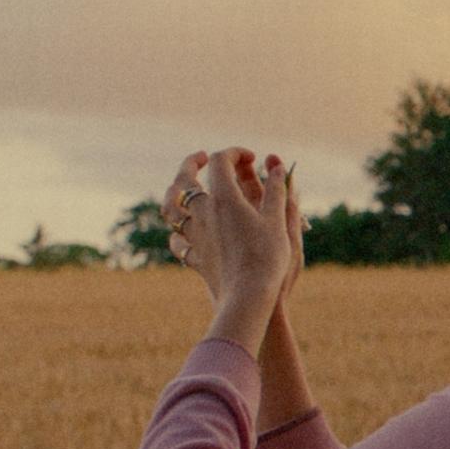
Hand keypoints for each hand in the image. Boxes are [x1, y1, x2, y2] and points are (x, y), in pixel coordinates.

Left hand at [163, 148, 293, 308]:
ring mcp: (194, 235)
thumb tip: (276, 165)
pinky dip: (178, 232)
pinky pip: (177, 241)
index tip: (250, 157)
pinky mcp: (194, 257)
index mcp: (224, 198)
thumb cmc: (268, 257)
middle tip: (201, 157)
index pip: (220, 161)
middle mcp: (202, 213)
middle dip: (191, 163)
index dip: (234, 153)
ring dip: (174, 194)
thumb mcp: (279, 220)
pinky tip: (184, 233)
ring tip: (180, 190)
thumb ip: (277, 190)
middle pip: (184, 178)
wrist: (247, 295)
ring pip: (171, 208)